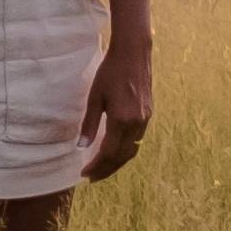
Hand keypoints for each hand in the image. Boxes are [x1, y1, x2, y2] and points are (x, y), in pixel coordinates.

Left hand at [80, 30, 153, 181]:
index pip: (108, 153)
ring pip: (131, 151)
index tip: (84, 173)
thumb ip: (89, 123)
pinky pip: (137, 141)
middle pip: (121, 157)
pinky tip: (115, 151)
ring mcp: (145, 120)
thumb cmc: (110, 72)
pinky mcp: (148, 115)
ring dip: (116, 163)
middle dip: (106, 169)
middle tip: (92, 177)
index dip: (96, 166)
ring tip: (102, 168)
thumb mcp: (95, 97)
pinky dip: (125, 151)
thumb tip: (82, 146)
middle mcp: (136, 123)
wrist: (134, 54)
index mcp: (122, 120)